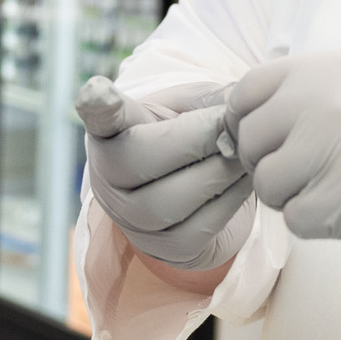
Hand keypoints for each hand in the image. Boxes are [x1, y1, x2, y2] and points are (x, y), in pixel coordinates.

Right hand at [75, 77, 253, 270]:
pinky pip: (200, 227)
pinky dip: (230, 200)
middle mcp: (109, 179)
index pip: (99, 119)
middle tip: (231, 125)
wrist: (197, 187)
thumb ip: (211, 98)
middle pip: (140, 159)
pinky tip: (241, 181)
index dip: (97, 107)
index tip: (98, 90)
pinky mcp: (167, 249)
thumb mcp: (195, 105)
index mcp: (112, 132)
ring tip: (243, 152)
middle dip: (197, 139)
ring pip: (169, 202)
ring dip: (219, 172)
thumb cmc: (190, 134)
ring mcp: (132, 221)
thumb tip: (241, 105)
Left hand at [229, 52, 340, 248]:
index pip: (246, 94)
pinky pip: (298, 220)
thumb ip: (324, 88)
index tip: (274, 140)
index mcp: (322, 69)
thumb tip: (279, 114)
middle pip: (250, 144)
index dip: (252, 122)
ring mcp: (325, 151)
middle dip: (273, 163)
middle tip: (312, 174)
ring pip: (270, 186)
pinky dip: (319, 222)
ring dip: (296, 196)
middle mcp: (315, 104)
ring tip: (340, 191)